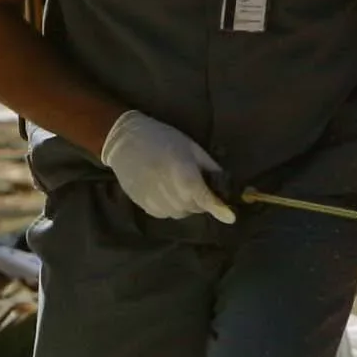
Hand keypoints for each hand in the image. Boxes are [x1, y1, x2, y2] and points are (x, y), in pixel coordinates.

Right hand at [101, 111, 234, 223]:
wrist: (125, 142)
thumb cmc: (162, 139)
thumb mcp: (192, 148)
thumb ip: (210, 168)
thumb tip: (225, 184)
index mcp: (186, 178)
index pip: (207, 201)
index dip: (220, 210)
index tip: (231, 217)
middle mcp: (173, 196)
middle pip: (196, 208)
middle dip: (200, 199)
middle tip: (194, 180)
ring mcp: (158, 205)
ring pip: (182, 213)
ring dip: (186, 203)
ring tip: (176, 183)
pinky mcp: (147, 209)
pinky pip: (167, 213)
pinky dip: (171, 205)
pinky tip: (163, 188)